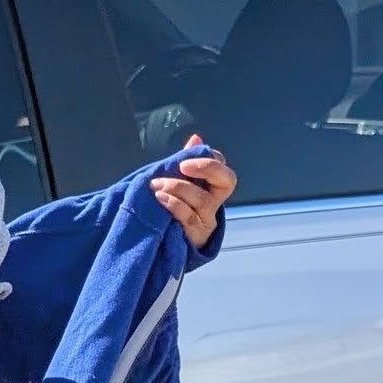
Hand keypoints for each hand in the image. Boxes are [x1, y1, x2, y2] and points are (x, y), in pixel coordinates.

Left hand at [151, 134, 234, 248]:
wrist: (162, 244)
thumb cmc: (171, 208)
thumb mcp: (176, 183)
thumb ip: (185, 162)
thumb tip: (196, 137)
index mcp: (212, 187)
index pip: (222, 168)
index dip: (210, 160)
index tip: (186, 159)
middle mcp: (215, 201)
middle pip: (227, 181)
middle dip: (207, 168)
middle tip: (182, 165)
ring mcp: (208, 219)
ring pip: (202, 200)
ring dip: (178, 188)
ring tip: (156, 184)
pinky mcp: (197, 236)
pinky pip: (189, 218)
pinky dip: (174, 205)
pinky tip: (160, 199)